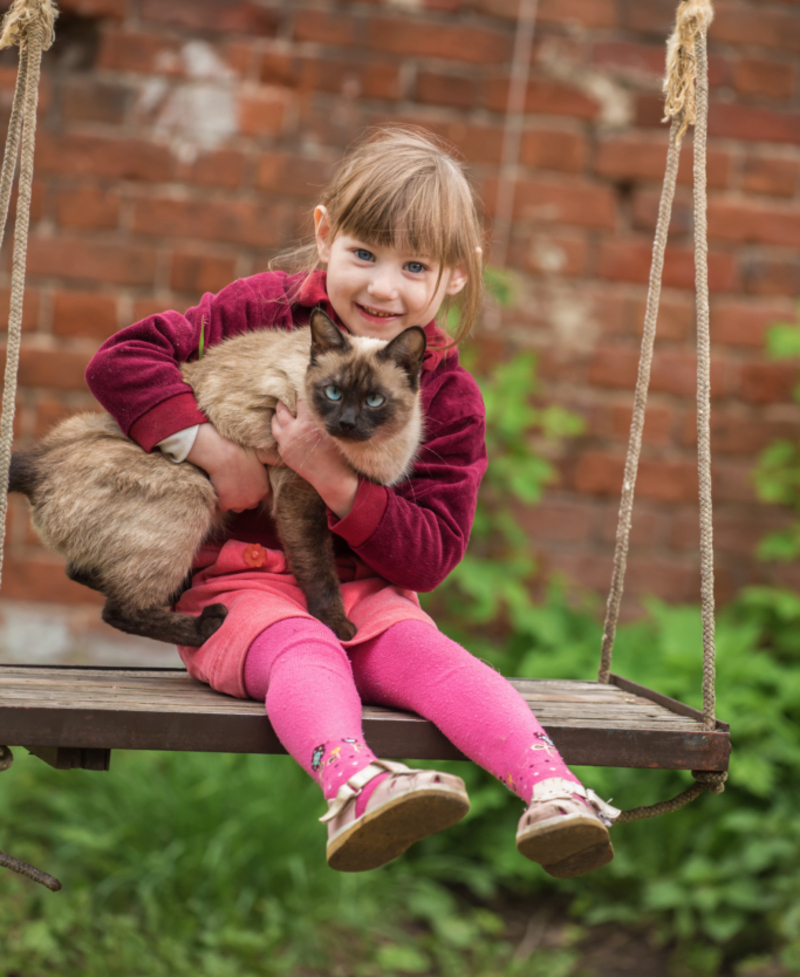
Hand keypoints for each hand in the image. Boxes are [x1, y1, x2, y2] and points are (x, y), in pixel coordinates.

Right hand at [186, 423, 270, 512]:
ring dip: (235, 500)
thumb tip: (287, 463)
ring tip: (230, 486)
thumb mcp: (263, 455)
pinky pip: (224, 506)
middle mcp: (253, 500)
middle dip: (247, 495)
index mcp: (264, 491)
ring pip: (238, 506)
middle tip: (240, 482)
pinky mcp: (225, 505)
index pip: (264, 495)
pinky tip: (221, 488)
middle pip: (251, 502)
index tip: (251, 481)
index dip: (257, 488)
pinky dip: (222, 500)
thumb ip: (275, 461)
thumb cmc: (243, 453)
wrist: (223, 455)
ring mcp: (239, 504)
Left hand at [271, 397, 358, 518]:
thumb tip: (315, 400)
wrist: (332, 478)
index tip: (300, 385)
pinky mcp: (283, 453)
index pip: (299, 399)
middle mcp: (293, 431)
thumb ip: (321, 414)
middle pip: (281, 408)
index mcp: (306, 423)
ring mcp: (285, 443)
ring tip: (282, 409)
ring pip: (274, 422)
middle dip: (284, 400)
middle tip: (287, 395)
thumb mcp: (332, 429)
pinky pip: (277, 437)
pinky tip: (284, 427)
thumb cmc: (338, 453)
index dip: (300, 391)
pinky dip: (279, 429)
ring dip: (278, 414)